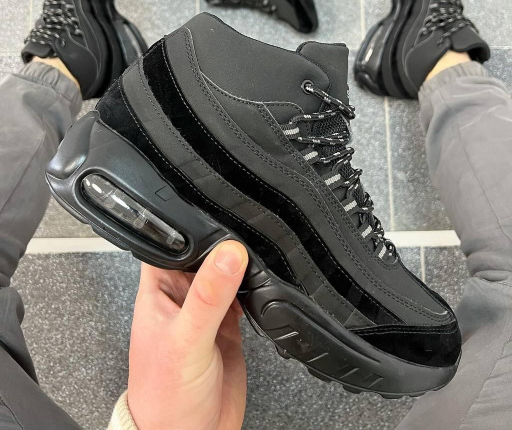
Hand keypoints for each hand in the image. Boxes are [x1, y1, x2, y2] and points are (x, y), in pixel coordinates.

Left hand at [128, 241, 248, 429]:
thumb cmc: (164, 396)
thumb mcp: (187, 339)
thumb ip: (209, 295)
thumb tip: (229, 253)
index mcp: (158, 290)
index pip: (171, 242)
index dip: (192, 224)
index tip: (219, 209)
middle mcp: (182, 296)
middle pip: (204, 254)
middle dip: (225, 244)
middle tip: (249, 231)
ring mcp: (206, 312)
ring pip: (226, 274)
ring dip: (242, 267)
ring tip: (259, 258)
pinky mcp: (228, 327)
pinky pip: (243, 298)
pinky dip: (255, 291)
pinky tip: (263, 287)